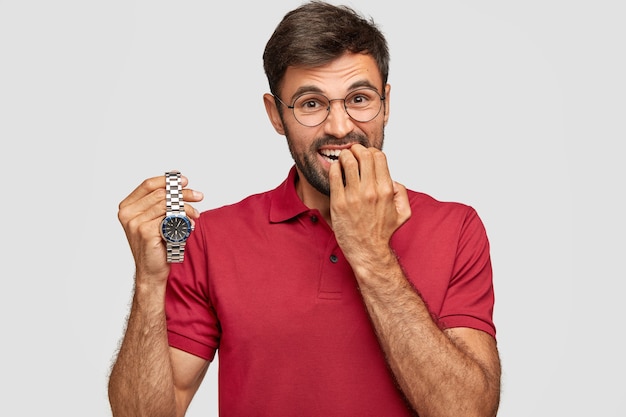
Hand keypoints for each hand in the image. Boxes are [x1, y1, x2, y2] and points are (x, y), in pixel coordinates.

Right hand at [118, 174, 202, 284]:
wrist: (151, 271)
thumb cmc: (154, 245)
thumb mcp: (154, 220)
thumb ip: (159, 203)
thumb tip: (180, 185)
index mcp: (127, 207)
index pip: (147, 185)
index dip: (167, 180)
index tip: (184, 180)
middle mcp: (128, 214)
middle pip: (160, 194)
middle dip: (183, 193)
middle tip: (198, 196)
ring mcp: (135, 223)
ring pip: (168, 205)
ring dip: (186, 208)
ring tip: (196, 213)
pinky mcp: (146, 232)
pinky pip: (170, 219)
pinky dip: (184, 220)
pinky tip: (190, 224)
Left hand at [328, 145, 410, 268]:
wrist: (367, 251)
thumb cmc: (383, 232)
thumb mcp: (403, 213)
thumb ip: (401, 192)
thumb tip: (392, 179)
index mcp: (386, 190)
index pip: (379, 156)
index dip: (371, 151)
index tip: (366, 155)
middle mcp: (370, 191)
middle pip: (363, 155)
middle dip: (357, 149)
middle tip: (353, 152)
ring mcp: (354, 197)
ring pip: (348, 161)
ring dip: (345, 155)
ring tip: (343, 159)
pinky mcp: (339, 203)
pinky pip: (334, 175)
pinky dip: (334, 167)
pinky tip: (336, 170)